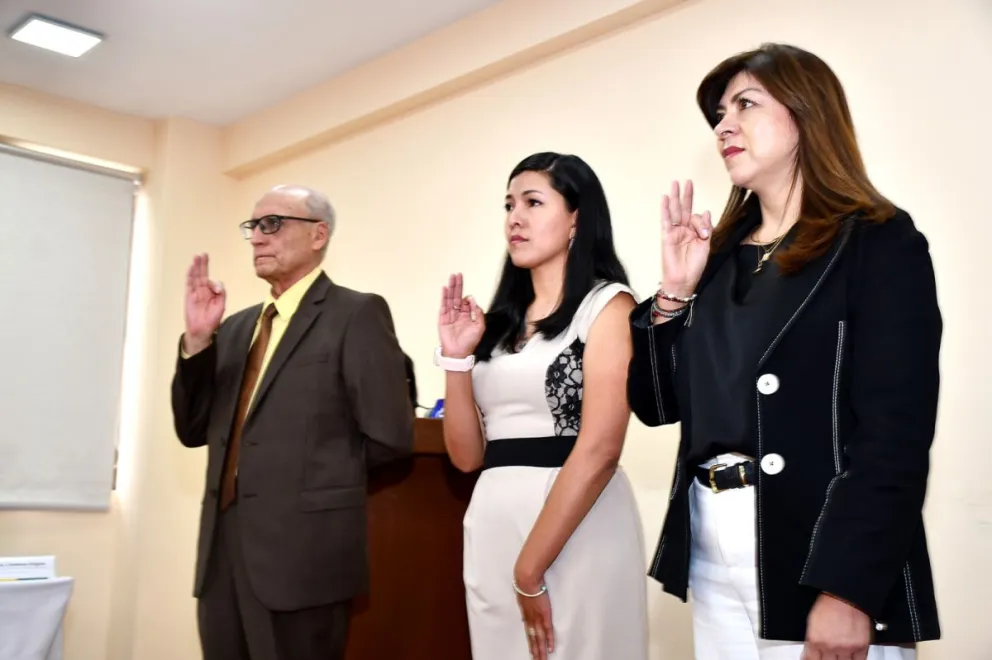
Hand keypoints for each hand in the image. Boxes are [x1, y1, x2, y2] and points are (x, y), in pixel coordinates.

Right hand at [183, 253, 225, 354]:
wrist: (202, 330)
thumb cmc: (211, 319)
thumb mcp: (221, 305)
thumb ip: (221, 293)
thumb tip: (218, 285)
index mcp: (212, 293)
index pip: (214, 282)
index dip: (215, 284)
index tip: (216, 290)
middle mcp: (203, 291)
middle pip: (203, 274)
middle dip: (203, 264)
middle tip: (203, 254)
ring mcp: (195, 292)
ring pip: (195, 277)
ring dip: (196, 267)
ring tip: (197, 257)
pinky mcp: (189, 296)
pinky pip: (189, 284)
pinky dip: (189, 276)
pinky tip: (191, 268)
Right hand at [438, 273, 484, 358]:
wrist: (458, 353)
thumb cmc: (469, 342)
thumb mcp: (479, 326)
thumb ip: (477, 313)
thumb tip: (472, 300)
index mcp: (467, 316)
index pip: (466, 302)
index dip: (468, 298)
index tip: (469, 298)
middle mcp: (458, 314)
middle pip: (457, 296)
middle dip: (458, 285)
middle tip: (457, 275)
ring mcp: (449, 316)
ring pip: (450, 299)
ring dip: (451, 288)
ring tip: (451, 277)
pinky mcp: (443, 319)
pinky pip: (443, 306)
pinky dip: (444, 297)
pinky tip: (445, 289)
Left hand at [514, 577, 553, 658]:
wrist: (526, 579)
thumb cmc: (524, 582)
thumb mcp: (521, 594)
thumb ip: (524, 603)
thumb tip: (523, 610)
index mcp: (525, 614)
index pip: (529, 632)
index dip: (531, 643)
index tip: (532, 652)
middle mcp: (530, 619)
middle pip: (533, 639)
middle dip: (535, 651)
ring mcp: (537, 618)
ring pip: (539, 638)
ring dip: (541, 650)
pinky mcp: (545, 614)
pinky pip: (547, 630)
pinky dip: (549, 640)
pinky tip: (550, 648)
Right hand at [660, 180, 712, 297]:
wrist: (684, 280)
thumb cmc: (695, 266)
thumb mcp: (706, 245)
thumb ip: (706, 228)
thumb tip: (707, 212)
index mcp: (694, 232)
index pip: (697, 217)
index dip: (701, 220)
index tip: (703, 232)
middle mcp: (683, 230)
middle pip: (683, 209)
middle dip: (685, 195)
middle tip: (686, 181)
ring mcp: (674, 232)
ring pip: (674, 212)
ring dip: (674, 198)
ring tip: (674, 184)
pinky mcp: (667, 236)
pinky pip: (666, 221)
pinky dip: (665, 210)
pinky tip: (664, 199)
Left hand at [803, 593, 870, 659]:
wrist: (845, 596)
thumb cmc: (828, 606)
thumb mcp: (811, 623)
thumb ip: (811, 642)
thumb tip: (809, 654)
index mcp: (816, 640)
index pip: (811, 659)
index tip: (813, 659)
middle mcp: (831, 646)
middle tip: (827, 656)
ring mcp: (847, 648)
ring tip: (838, 655)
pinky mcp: (861, 647)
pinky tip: (849, 658)